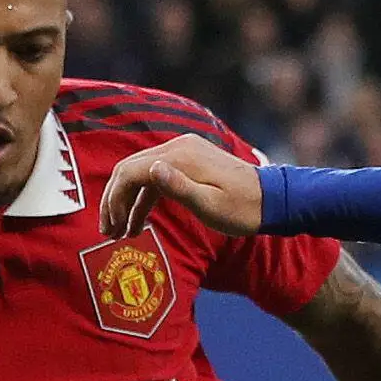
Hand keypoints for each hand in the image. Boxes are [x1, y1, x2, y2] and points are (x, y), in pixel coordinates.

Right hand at [101, 134, 263, 238]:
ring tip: (120, 234)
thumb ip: (179, 187)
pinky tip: (139, 223)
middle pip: (130, 170)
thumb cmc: (242, 209)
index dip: (114, 200)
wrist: (272, 200)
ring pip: (142, 174)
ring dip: (128, 203)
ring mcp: (184, 152)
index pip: (130, 172)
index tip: (110, 228)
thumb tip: (151, 169)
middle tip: (107, 232)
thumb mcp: (210, 204)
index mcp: (179, 156)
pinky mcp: (190, 161)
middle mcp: (178, 147)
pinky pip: (158, 177)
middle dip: (114, 201)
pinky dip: (145, 199)